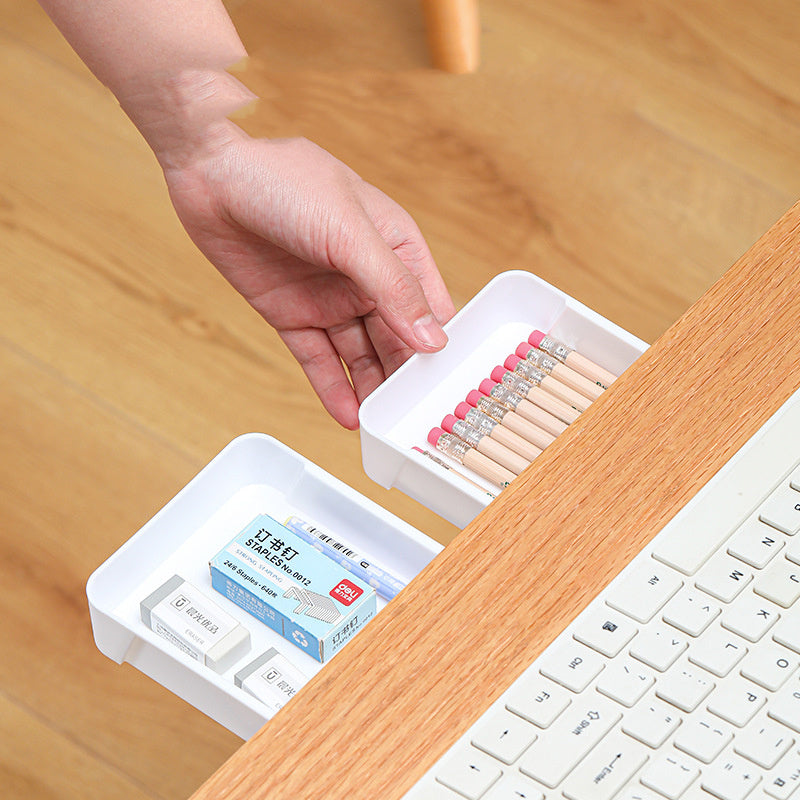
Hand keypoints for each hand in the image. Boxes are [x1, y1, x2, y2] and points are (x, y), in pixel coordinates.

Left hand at [162, 131, 455, 428]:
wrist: (210, 175)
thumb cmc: (286, 182)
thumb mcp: (349, 232)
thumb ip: (392, 286)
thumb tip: (431, 339)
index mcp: (396, 247)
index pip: (430, 306)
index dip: (440, 344)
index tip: (449, 385)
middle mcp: (367, 277)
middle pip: (396, 338)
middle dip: (405, 376)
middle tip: (413, 419)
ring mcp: (330, 299)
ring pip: (360, 355)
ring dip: (371, 389)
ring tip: (381, 428)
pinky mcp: (293, 315)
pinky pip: (318, 358)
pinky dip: (332, 388)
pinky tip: (347, 416)